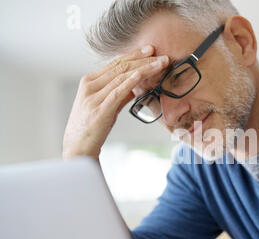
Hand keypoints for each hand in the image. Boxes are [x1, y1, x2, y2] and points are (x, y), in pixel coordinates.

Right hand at [62, 45, 168, 160]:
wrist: (78, 148)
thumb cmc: (92, 128)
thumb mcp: (106, 107)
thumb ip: (119, 95)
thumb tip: (136, 86)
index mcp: (89, 82)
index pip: (115, 64)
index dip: (134, 55)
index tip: (150, 50)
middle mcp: (90, 86)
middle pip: (120, 67)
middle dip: (143, 59)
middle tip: (160, 54)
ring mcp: (93, 97)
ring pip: (123, 76)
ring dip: (144, 68)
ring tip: (160, 64)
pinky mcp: (100, 109)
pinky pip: (118, 91)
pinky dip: (131, 81)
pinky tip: (143, 74)